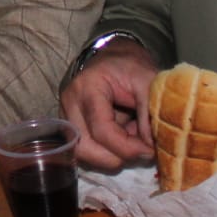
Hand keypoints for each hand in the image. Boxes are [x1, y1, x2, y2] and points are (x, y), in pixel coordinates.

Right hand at [60, 39, 160, 171]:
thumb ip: (150, 113)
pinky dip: (106, 152)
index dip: (126, 147)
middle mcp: (70, 103)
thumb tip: (150, 148)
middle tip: (140, 151)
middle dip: (116, 156)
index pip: (101, 129)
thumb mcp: (148, 82)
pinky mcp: (70, 126)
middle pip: (84, 148)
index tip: (150, 150)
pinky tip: (122, 141)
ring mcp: (66, 116)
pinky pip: (85, 150)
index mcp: (87, 87)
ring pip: (82, 154)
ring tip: (132, 142)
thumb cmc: (131, 67)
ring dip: (111, 156)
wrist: (114, 59)